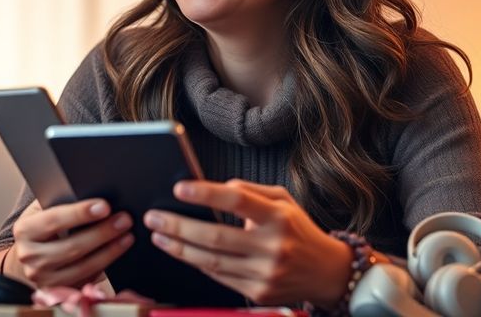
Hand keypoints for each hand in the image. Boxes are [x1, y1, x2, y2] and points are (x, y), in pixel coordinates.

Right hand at [11, 198, 133, 287]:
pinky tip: (116, 252)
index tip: (105, 206)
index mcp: (24, 230)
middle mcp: (29, 257)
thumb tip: (94, 197)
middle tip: (124, 220)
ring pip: (82, 267)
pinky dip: (104, 266)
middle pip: (71, 247)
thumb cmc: (44, 225)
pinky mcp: (57, 292)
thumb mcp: (44, 209)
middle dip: (102, 233)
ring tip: (127, 236)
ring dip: (109, 252)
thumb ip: (61, 202)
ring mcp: (43, 278)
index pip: (54, 219)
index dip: (80, 213)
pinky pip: (85, 280)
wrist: (31, 254)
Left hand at [143, 179, 353, 306]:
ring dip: (180, 248)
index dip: (206, 193)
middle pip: (216, 236)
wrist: (327, 272)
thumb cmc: (298, 230)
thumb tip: (215, 188)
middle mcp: (273, 246)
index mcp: (279, 217)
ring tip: (159, 235)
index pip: (237, 200)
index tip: (180, 188)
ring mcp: (265, 273)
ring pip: (212, 261)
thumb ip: (250, 191)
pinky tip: (182, 252)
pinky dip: (197, 264)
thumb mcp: (283, 200)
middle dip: (179, 226)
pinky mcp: (259, 293)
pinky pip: (219, 278)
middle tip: (154, 217)